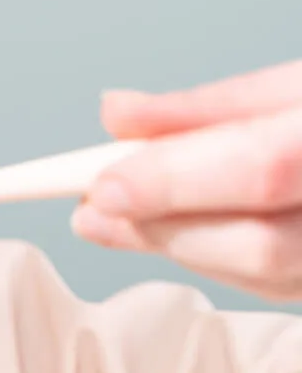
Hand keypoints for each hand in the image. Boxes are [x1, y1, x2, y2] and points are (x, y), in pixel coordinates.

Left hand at [72, 60, 301, 298]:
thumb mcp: (300, 87)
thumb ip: (210, 107)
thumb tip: (115, 114)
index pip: (266, 167)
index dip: (175, 181)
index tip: (99, 186)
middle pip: (261, 243)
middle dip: (166, 225)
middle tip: (92, 207)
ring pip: (268, 274)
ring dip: (180, 246)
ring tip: (116, 218)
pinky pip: (280, 285)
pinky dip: (218, 259)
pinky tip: (179, 234)